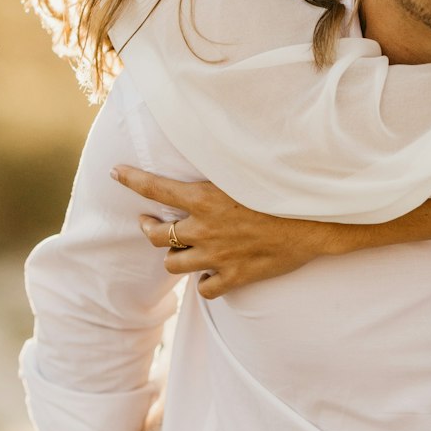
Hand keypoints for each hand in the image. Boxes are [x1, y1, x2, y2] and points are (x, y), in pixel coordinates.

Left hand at [111, 166, 338, 298]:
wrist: (315, 222)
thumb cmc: (283, 188)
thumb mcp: (247, 169)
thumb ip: (222, 165)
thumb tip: (213, 140)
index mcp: (204, 199)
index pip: (154, 188)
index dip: (131, 180)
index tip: (115, 172)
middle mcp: (204, 229)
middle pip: (156, 236)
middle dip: (148, 228)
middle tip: (149, 222)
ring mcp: (217, 257)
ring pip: (173, 265)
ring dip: (173, 257)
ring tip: (178, 250)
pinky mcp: (235, 277)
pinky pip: (205, 289)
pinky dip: (204, 282)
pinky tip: (210, 273)